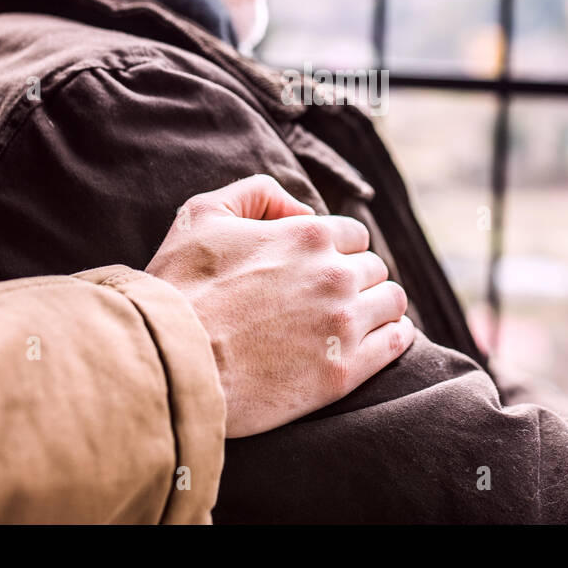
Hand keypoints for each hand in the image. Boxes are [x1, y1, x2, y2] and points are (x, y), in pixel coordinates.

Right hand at [146, 174, 413, 437]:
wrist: (171, 363)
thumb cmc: (180, 288)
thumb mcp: (203, 214)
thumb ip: (258, 194)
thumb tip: (302, 210)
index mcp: (309, 235)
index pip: (353, 234)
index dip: (335, 249)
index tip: (317, 268)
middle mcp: (335, 275)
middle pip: (373, 268)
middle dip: (354, 278)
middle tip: (325, 298)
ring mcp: (343, 325)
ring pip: (392, 302)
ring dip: (377, 305)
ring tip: (352, 319)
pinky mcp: (343, 373)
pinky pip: (396, 343)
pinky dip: (392, 337)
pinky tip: (374, 341)